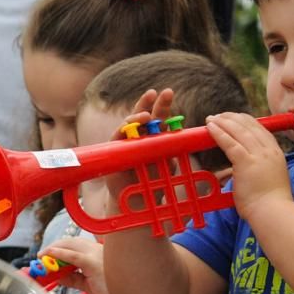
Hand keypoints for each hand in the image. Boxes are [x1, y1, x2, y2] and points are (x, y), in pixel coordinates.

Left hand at [41, 237, 111, 293]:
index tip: (47, 254)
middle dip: (54, 247)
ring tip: (42, 258)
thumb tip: (56, 275)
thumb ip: (72, 278)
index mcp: (97, 252)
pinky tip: (50, 254)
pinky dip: (60, 253)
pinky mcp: (93, 263)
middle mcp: (97, 250)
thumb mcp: (86, 284)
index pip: (74, 244)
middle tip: (41, 256)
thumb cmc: (110, 292)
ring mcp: (95, 255)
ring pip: (70, 246)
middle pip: (70, 241)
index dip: (59, 247)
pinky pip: (73, 256)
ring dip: (53, 250)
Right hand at [104, 87, 175, 205]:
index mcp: (153, 136)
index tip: (167, 92)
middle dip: (148, 103)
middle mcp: (138, 136)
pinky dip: (122, 131)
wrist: (138, 200)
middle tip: (156, 93)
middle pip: (143, 116)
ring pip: (128, 124)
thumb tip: (179, 137)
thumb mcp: (167, 162)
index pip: (158, 117)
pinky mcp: (115, 151)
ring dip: (136, 118)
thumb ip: (170, 148)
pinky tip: (128, 126)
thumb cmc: (153, 180)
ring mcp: (125, 143)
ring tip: (145, 115)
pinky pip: (117, 138)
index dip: (161, 104)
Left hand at [205, 112, 291, 219]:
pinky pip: (230, 142)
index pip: (260, 129)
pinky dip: (219, 133)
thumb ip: (261, 169)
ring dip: (223, 122)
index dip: (245, 121)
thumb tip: (249, 170)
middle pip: (249, 126)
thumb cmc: (270, 203)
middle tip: (219, 116)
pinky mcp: (246, 162)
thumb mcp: (270, 179)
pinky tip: (210, 128)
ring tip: (211, 119)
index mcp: (276, 153)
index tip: (234, 119)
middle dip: (232, 118)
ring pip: (238, 131)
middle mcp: (269, 150)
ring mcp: (259, 155)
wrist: (273, 212)